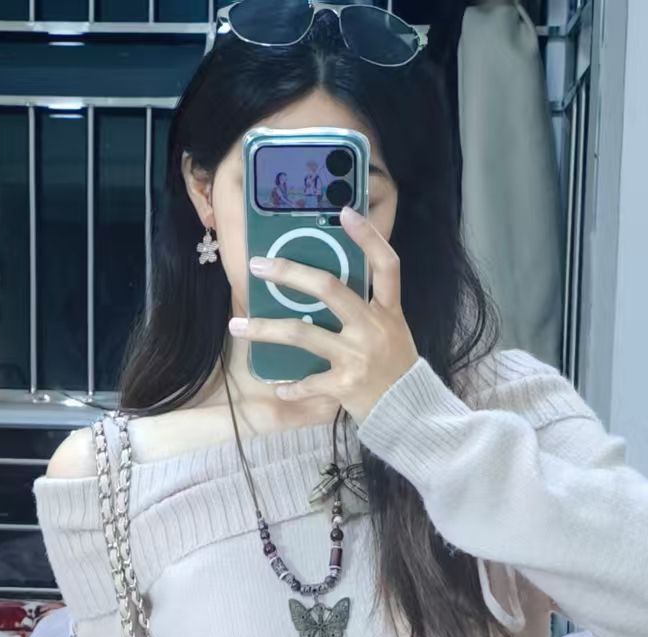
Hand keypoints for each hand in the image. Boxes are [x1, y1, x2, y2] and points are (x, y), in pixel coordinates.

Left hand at [228, 206, 418, 422]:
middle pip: (329, 288)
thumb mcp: (392, 330)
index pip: (386, 265)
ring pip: (303, 334)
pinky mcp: (345, 385)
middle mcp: (372, 328)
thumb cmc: (395, 368)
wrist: (410, 412)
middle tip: (258, 265)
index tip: (344, 212)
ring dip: (265, 329)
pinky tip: (278, 386)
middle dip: (289, 273)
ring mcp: (357, 356)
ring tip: (237, 325)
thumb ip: (366, 309)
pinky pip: (308, 383)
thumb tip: (322, 287)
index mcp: (388, 311)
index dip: (368, 238)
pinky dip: (291, 386)